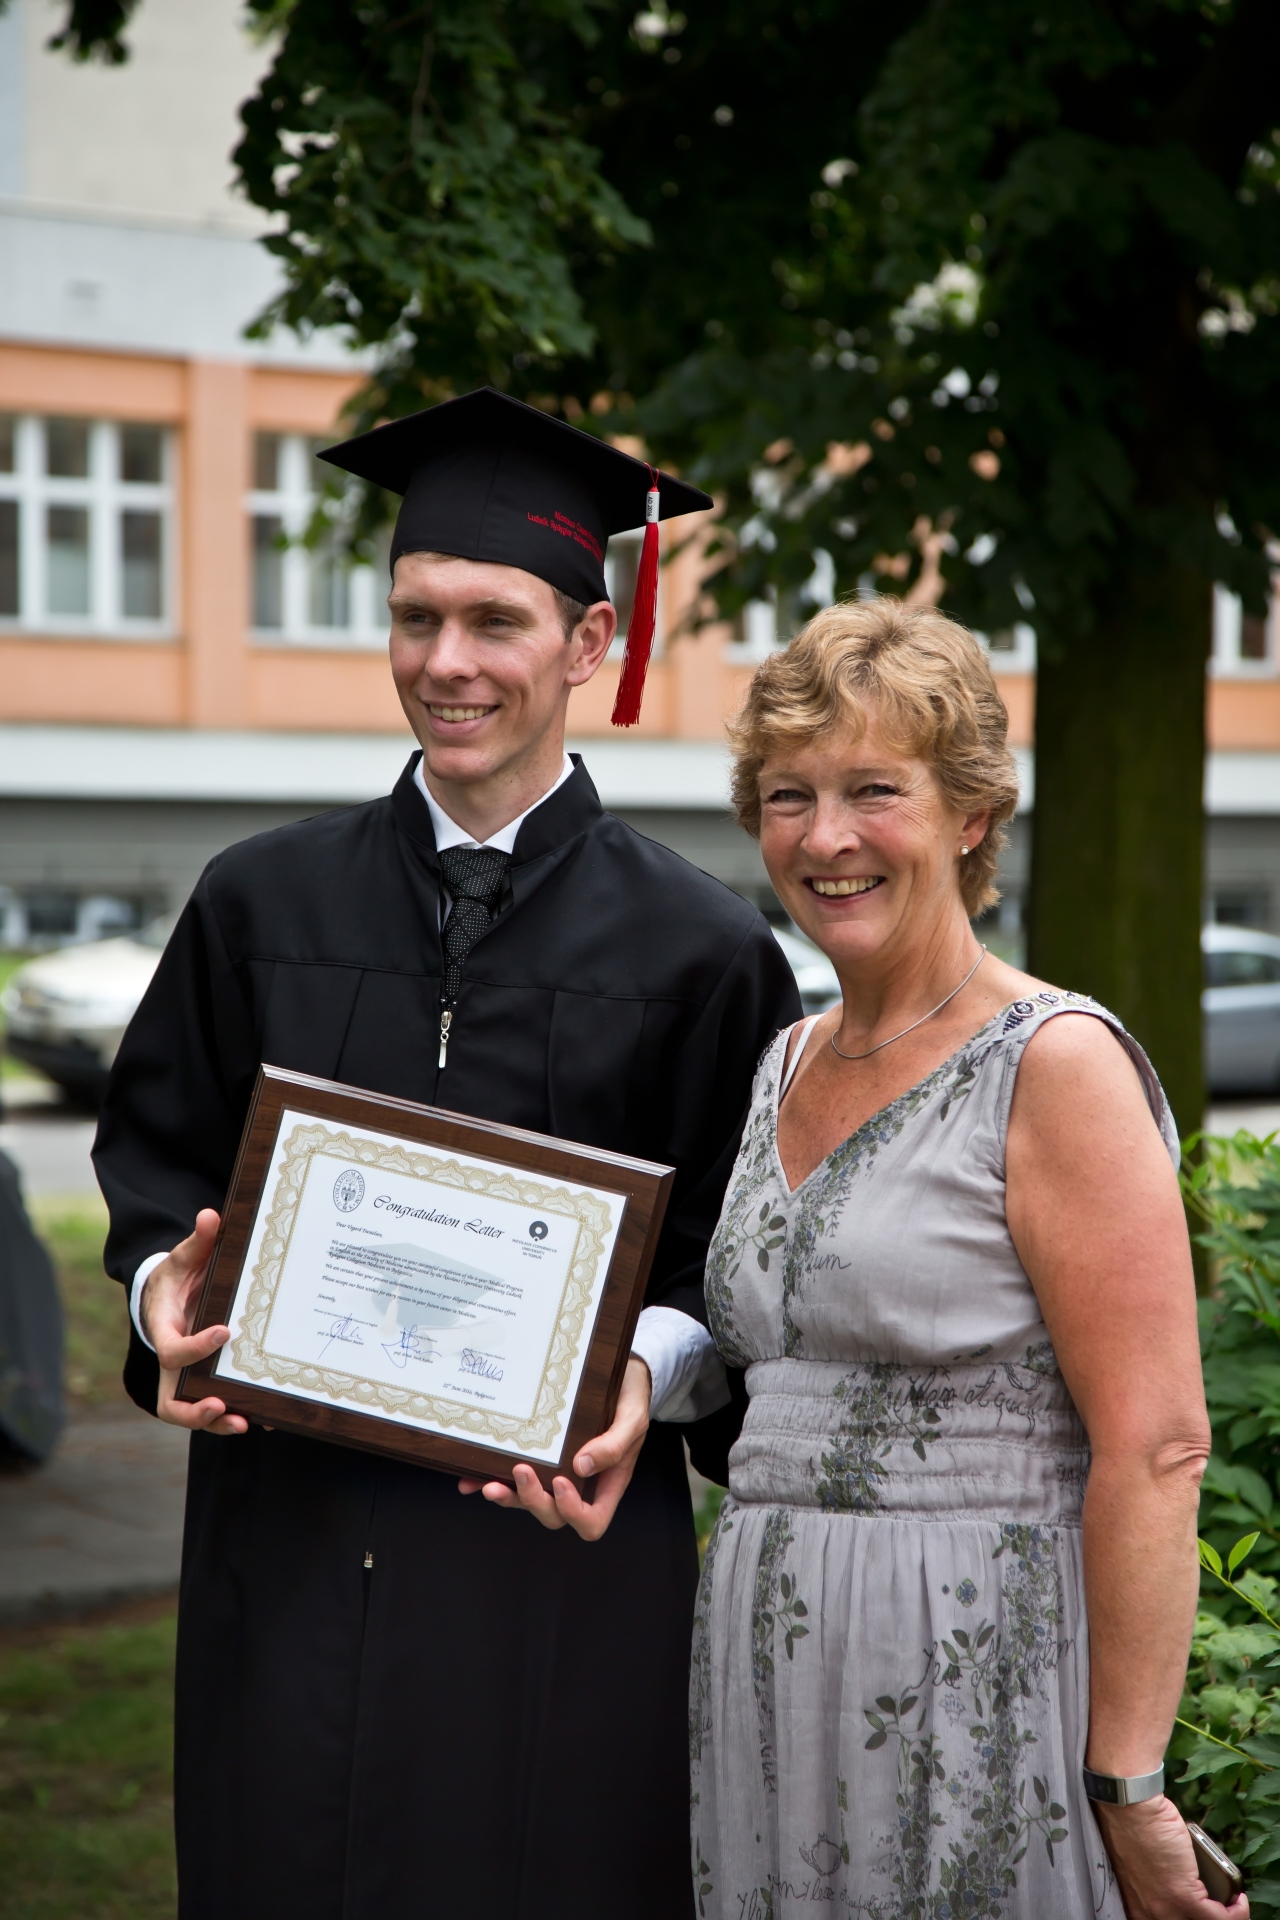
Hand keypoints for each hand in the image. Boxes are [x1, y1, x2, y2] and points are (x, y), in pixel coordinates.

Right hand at [141, 1208, 247, 1435]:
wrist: (172, 1295)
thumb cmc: (179, 1276)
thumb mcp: (185, 1257)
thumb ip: (199, 1242)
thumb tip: (212, 1216)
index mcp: (164, 1329)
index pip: (171, 1349)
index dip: (195, 1346)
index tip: (224, 1332)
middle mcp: (171, 1362)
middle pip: (169, 1401)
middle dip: (193, 1410)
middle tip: (221, 1405)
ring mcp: (186, 1377)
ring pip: (190, 1412)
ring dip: (217, 1423)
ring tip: (246, 1422)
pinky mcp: (203, 1381)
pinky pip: (215, 1407)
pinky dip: (235, 1416)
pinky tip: (264, 1416)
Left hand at [457, 1355, 651, 1540]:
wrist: (620, 1375)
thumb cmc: (631, 1399)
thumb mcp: (632, 1419)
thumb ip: (614, 1445)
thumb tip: (581, 1466)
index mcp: (606, 1483)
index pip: (591, 1521)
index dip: (574, 1513)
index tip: (562, 1482)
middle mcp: (580, 1485)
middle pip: (554, 1516)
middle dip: (534, 1500)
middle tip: (521, 1471)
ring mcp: (556, 1473)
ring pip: (529, 1502)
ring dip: (508, 1498)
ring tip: (488, 1484)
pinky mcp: (537, 1458)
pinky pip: (513, 1479)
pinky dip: (491, 1479)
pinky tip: (472, 1476)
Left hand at [1094, 1798, 1248, 1919]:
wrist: (1129, 1809)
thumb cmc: (1134, 1826)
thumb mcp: (1141, 1868)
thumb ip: (1159, 1884)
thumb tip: (1186, 1884)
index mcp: (1139, 1909)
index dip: (1190, 1917)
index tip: (1207, 1909)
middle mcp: (1152, 1914)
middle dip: (1211, 1915)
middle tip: (1222, 1907)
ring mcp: (1167, 1908)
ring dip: (1226, 1916)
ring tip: (1233, 1904)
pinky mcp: (1184, 1895)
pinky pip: (1220, 1917)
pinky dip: (1236, 1911)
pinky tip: (1238, 1899)